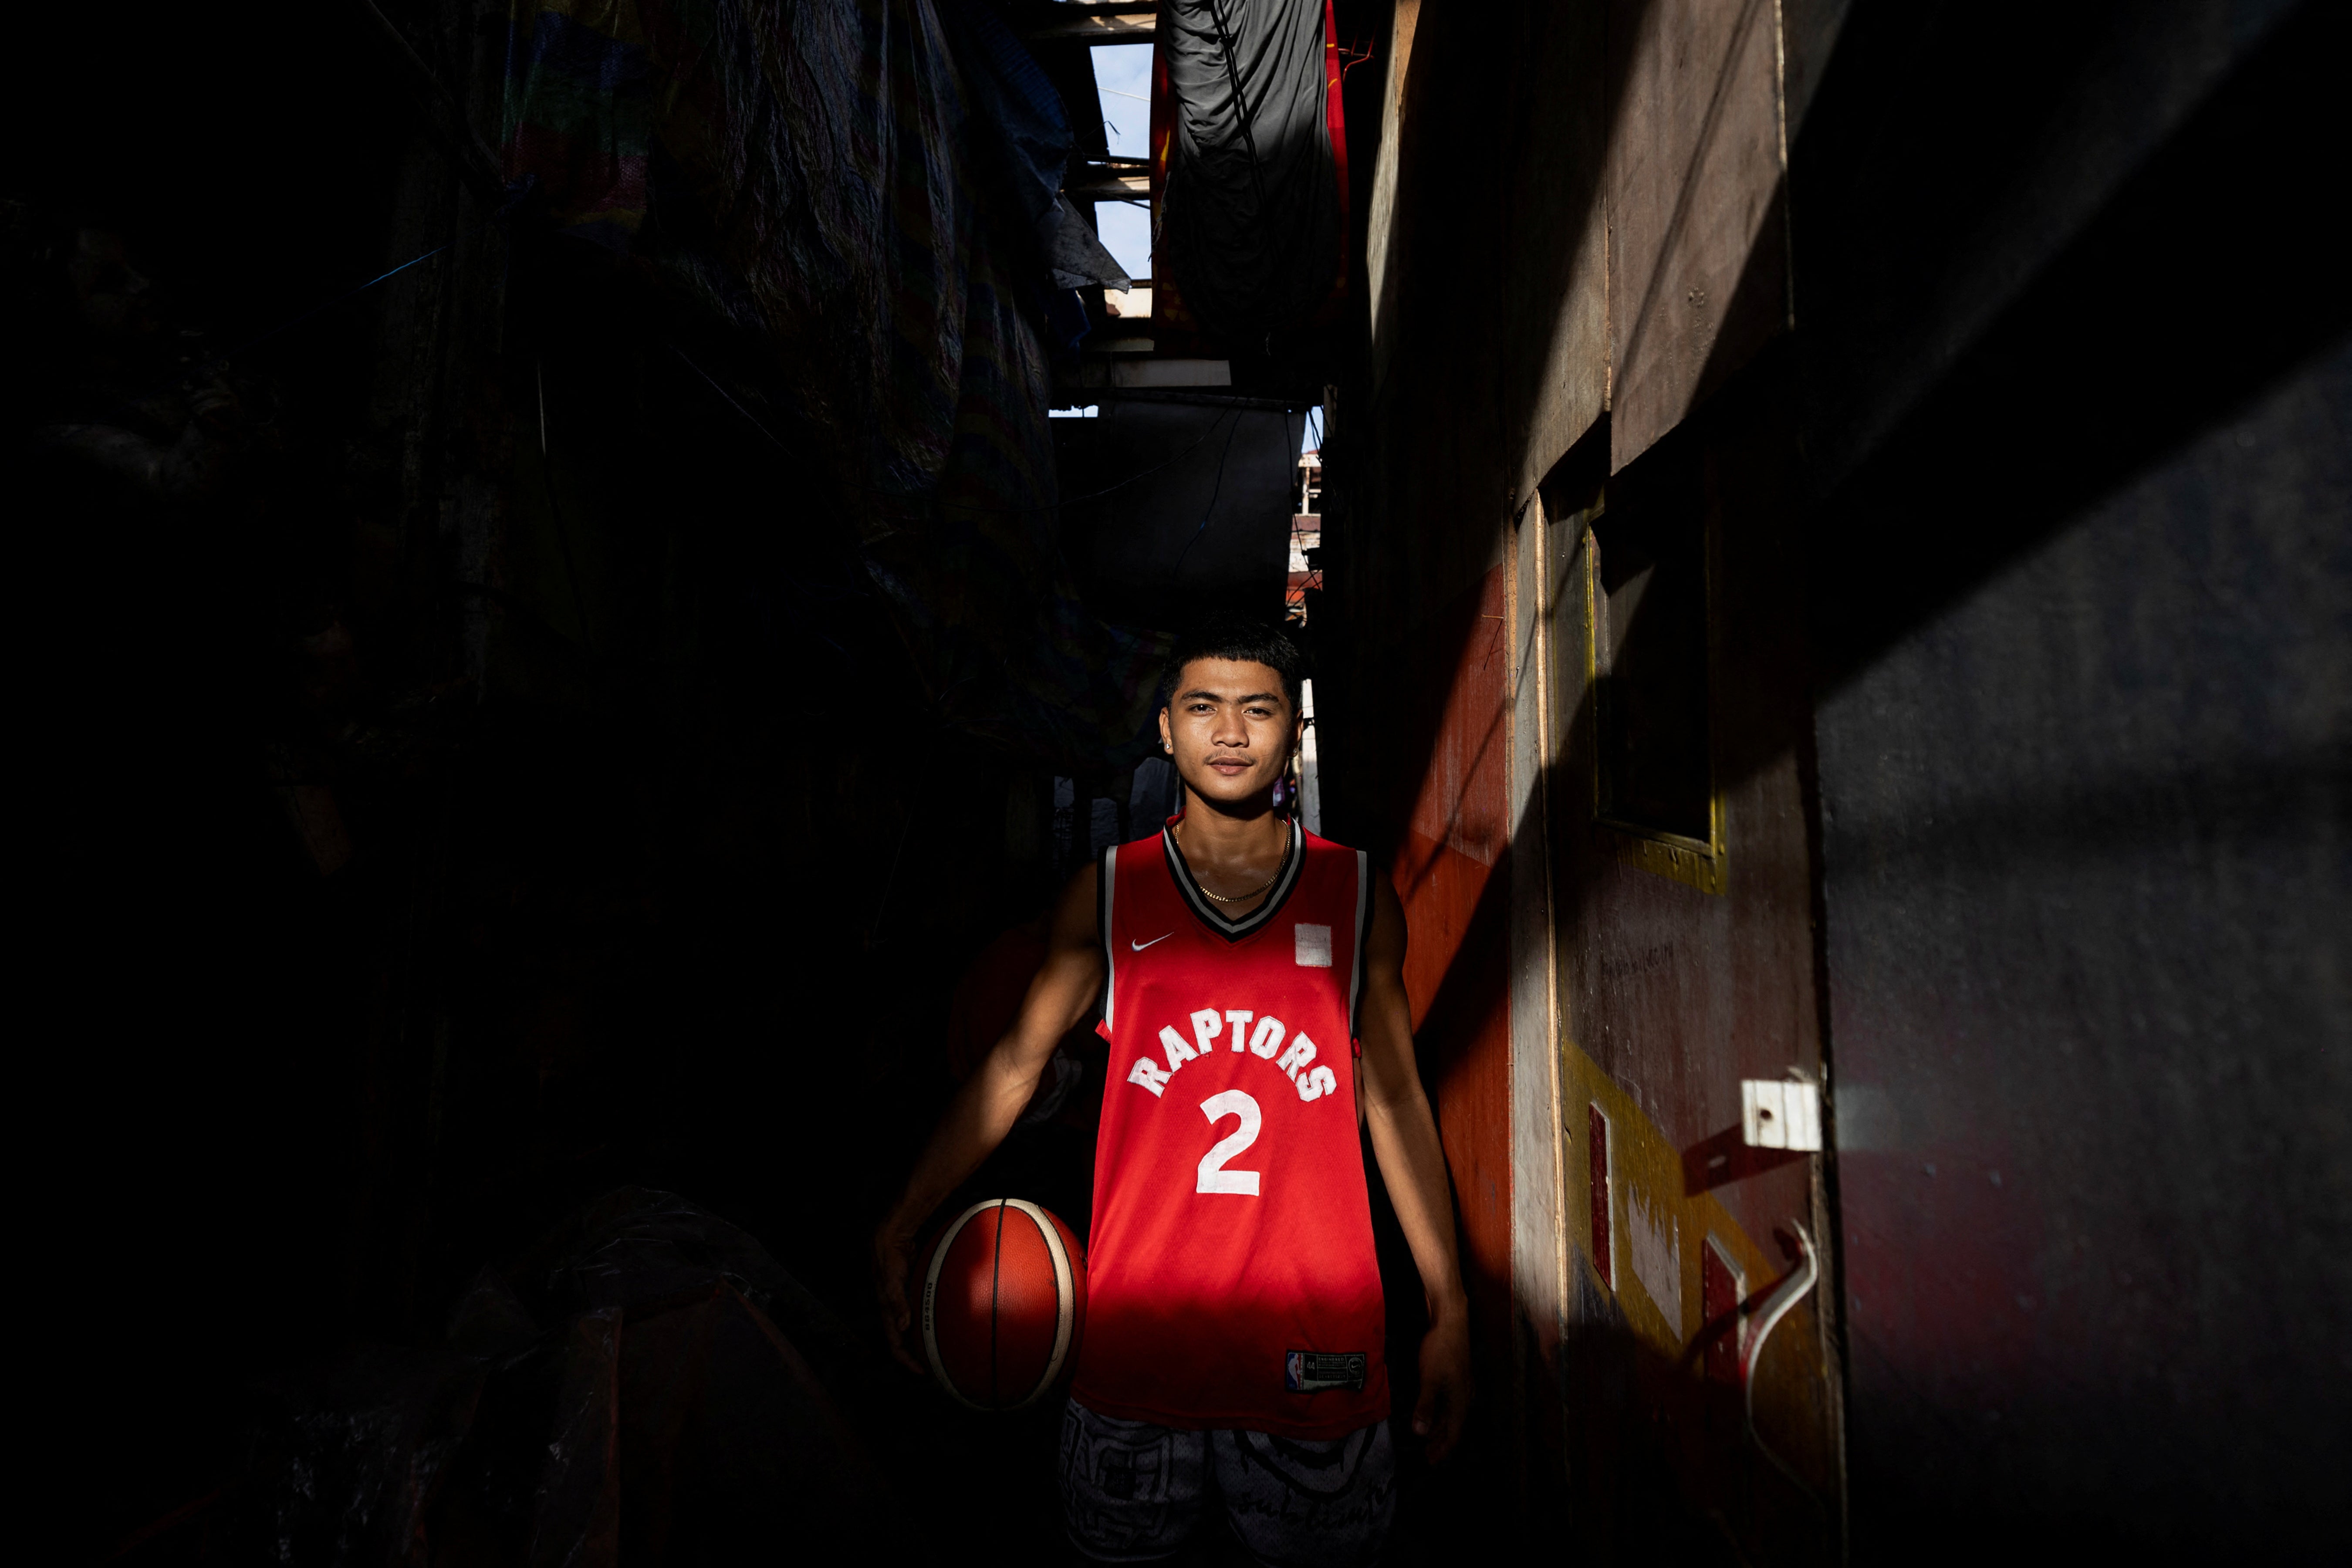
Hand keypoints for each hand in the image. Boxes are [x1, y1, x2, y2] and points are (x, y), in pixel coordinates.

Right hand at [871, 1220, 927, 1375]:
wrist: (890, 1240)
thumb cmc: (888, 1260)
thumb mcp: (892, 1282)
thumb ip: (897, 1303)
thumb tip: (903, 1326)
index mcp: (887, 1313)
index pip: (895, 1345)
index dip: (907, 1361)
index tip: (922, 1372)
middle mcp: (894, 1312)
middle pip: (904, 1341)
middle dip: (916, 1356)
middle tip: (933, 1366)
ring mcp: (902, 1303)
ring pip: (912, 1329)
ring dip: (922, 1340)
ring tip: (938, 1349)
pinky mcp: (910, 1294)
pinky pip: (919, 1314)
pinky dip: (927, 1322)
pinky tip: (940, 1322)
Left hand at [1412, 1302, 1471, 1462]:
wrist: (1451, 1321)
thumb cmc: (1441, 1350)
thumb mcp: (1430, 1379)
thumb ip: (1425, 1406)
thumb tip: (1420, 1432)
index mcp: (1460, 1400)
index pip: (1454, 1433)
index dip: (1442, 1449)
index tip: (1432, 1461)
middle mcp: (1464, 1396)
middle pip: (1453, 1426)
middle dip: (1440, 1442)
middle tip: (1428, 1455)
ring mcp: (1461, 1385)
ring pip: (1450, 1414)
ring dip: (1438, 1427)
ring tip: (1427, 1438)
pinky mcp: (1455, 1376)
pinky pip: (1448, 1402)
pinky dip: (1439, 1412)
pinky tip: (1430, 1413)